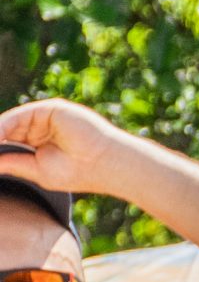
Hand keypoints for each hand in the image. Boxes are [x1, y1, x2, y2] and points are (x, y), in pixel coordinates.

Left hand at [0, 100, 145, 197]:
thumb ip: (12, 163)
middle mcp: (40, 127)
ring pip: (11, 122)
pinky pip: (20, 115)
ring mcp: (45, 116)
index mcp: (38, 142)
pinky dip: (5, 126)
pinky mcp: (51, 109)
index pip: (8, 141)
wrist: (105, 165)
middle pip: (7, 130)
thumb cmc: (79, 173)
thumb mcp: (37, 171)